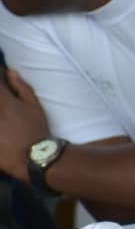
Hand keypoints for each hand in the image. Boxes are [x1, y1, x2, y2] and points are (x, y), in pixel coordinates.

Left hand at [0, 68, 50, 183]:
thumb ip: (21, 87)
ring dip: (0, 112)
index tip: (2, 79)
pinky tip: (1, 128)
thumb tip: (10, 71)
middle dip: (0, 97)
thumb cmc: (36, 129)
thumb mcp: (34, 106)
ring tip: (5, 118)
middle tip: (5, 105)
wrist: (34, 157)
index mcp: (2, 100)